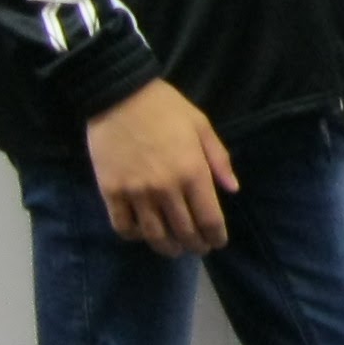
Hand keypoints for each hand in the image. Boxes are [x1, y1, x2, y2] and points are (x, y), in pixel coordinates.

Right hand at [85, 80, 239, 255]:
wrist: (119, 95)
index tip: (218, 242)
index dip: (216, 236)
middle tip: (199, 248)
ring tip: (174, 249)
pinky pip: (123, 226)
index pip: (209, 219)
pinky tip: (143, 234)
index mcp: (193, 172)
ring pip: (154, 235)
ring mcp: (136, 192)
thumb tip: (232, 190)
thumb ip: (219, 160)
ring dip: (167, 248)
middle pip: (184, 232)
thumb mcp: (201, 126)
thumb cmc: (165, 107)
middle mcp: (166, 188)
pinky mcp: (111, 191)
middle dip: (195, 245)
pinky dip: (135, 236)